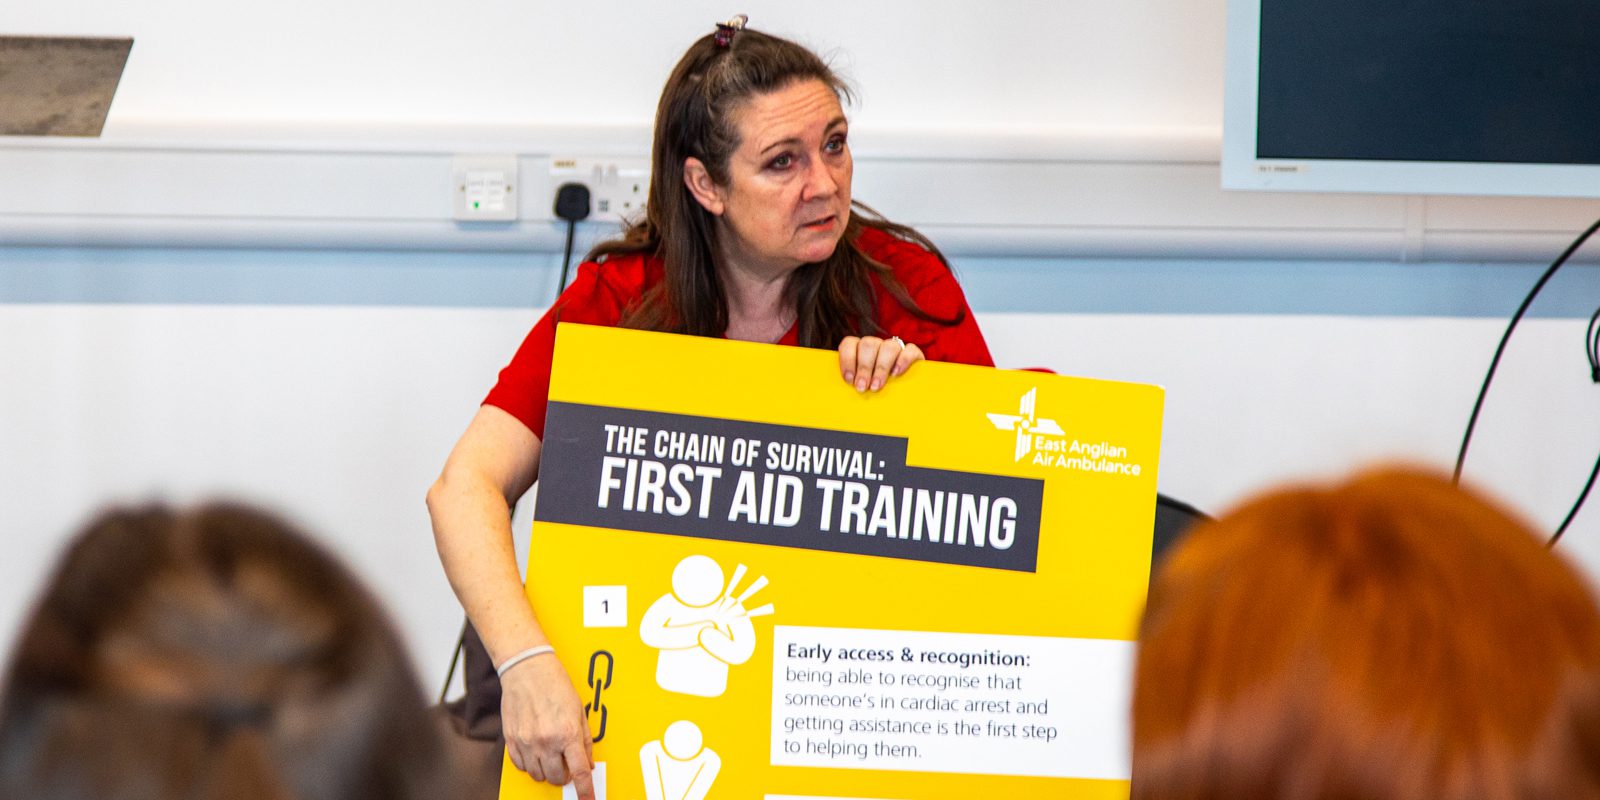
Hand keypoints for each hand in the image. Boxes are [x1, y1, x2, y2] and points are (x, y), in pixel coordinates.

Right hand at [500, 653, 594, 799]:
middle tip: (566, 763)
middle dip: (565, 776)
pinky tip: (535, 750)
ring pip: (538, 775)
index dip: (585, 790)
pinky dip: (530, 764)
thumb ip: (584, 740)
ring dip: (546, 770)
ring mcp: (527, 742)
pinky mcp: (511, 740)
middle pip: (557, 778)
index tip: (587, 798)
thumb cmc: (555, 685)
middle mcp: (546, 740)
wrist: (527, 669)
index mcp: (568, 733)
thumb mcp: (579, 711)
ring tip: (550, 754)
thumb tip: (588, 762)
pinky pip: (521, 766)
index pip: (579, 772)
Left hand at [838, 335, 922, 391]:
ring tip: (877, 385)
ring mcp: (895, 347)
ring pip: (889, 346)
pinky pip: (910, 350)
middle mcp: (877, 345)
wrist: (902, 399)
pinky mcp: (913, 354)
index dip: (847, 359)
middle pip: (869, 344)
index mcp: (859, 349)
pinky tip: (896, 373)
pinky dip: (903, 360)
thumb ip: (853, 385)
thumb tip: (844, 396)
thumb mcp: (861, 388)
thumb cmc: (874, 393)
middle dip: (864, 367)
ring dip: (881, 367)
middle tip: (862, 387)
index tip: (849, 379)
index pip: (850, 343)